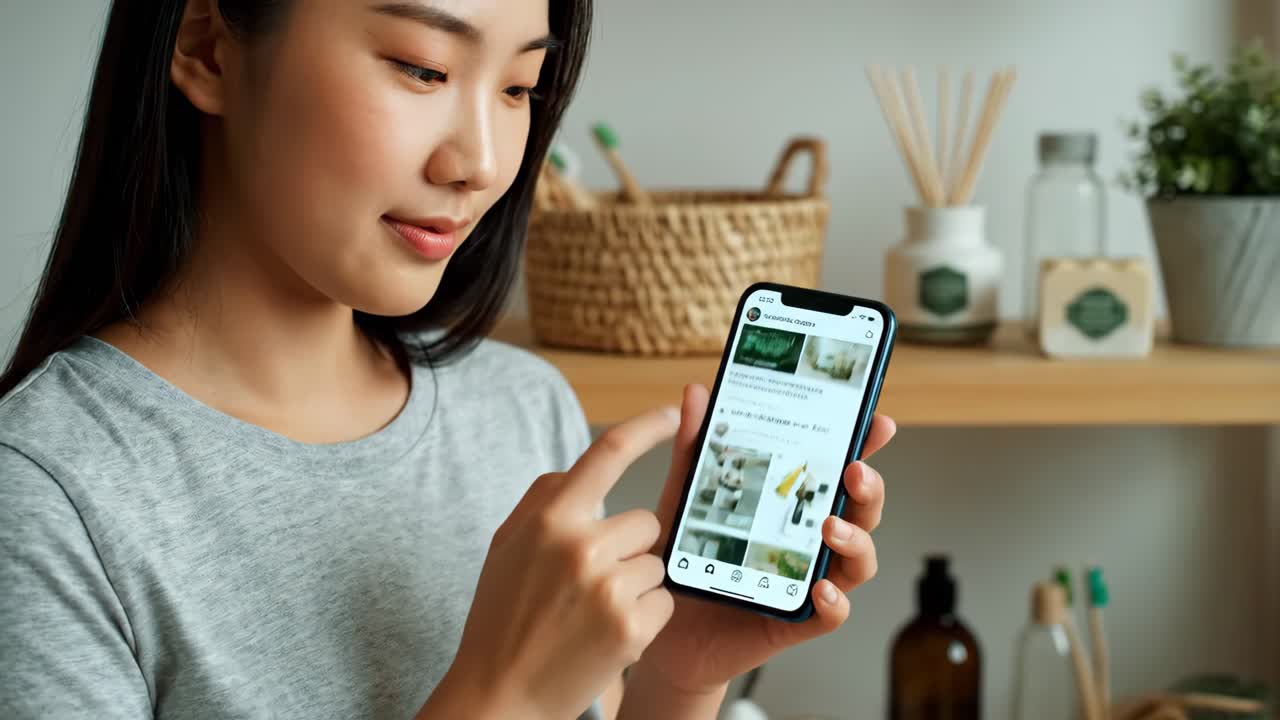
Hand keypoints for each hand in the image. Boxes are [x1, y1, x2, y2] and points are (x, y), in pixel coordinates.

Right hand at [424, 408, 679, 719]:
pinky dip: (645, 617)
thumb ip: (544, 502)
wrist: (500, 693)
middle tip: (589, 584)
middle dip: (629, 548)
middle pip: (644, 522)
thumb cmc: (503, 617)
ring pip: (656, 563)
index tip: (675, 413)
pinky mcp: (631, 625)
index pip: (607, 453)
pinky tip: (607, 634)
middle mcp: (580, 545)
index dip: (646, 427)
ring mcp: (609, 586)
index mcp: (549, 518)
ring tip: (593, 614)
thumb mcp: (508, 545)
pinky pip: (663, 601)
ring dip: (636, 585)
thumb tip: (575, 471)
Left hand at [636, 384, 894, 696]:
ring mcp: (809, 579)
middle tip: (854, 472)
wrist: (665, 627)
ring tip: (831, 527)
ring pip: (859, 560)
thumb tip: (696, 394)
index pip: (837, 471)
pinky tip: (821, 588)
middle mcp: (810, 540)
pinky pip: (831, 613)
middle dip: (869, 489)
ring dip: (856, 540)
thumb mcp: (685, 498)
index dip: (865, 446)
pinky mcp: (796, 620)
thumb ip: (695, 449)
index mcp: (793, 505)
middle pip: (862, 511)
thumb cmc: (686, 560)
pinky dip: (834, 601)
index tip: (877, 423)